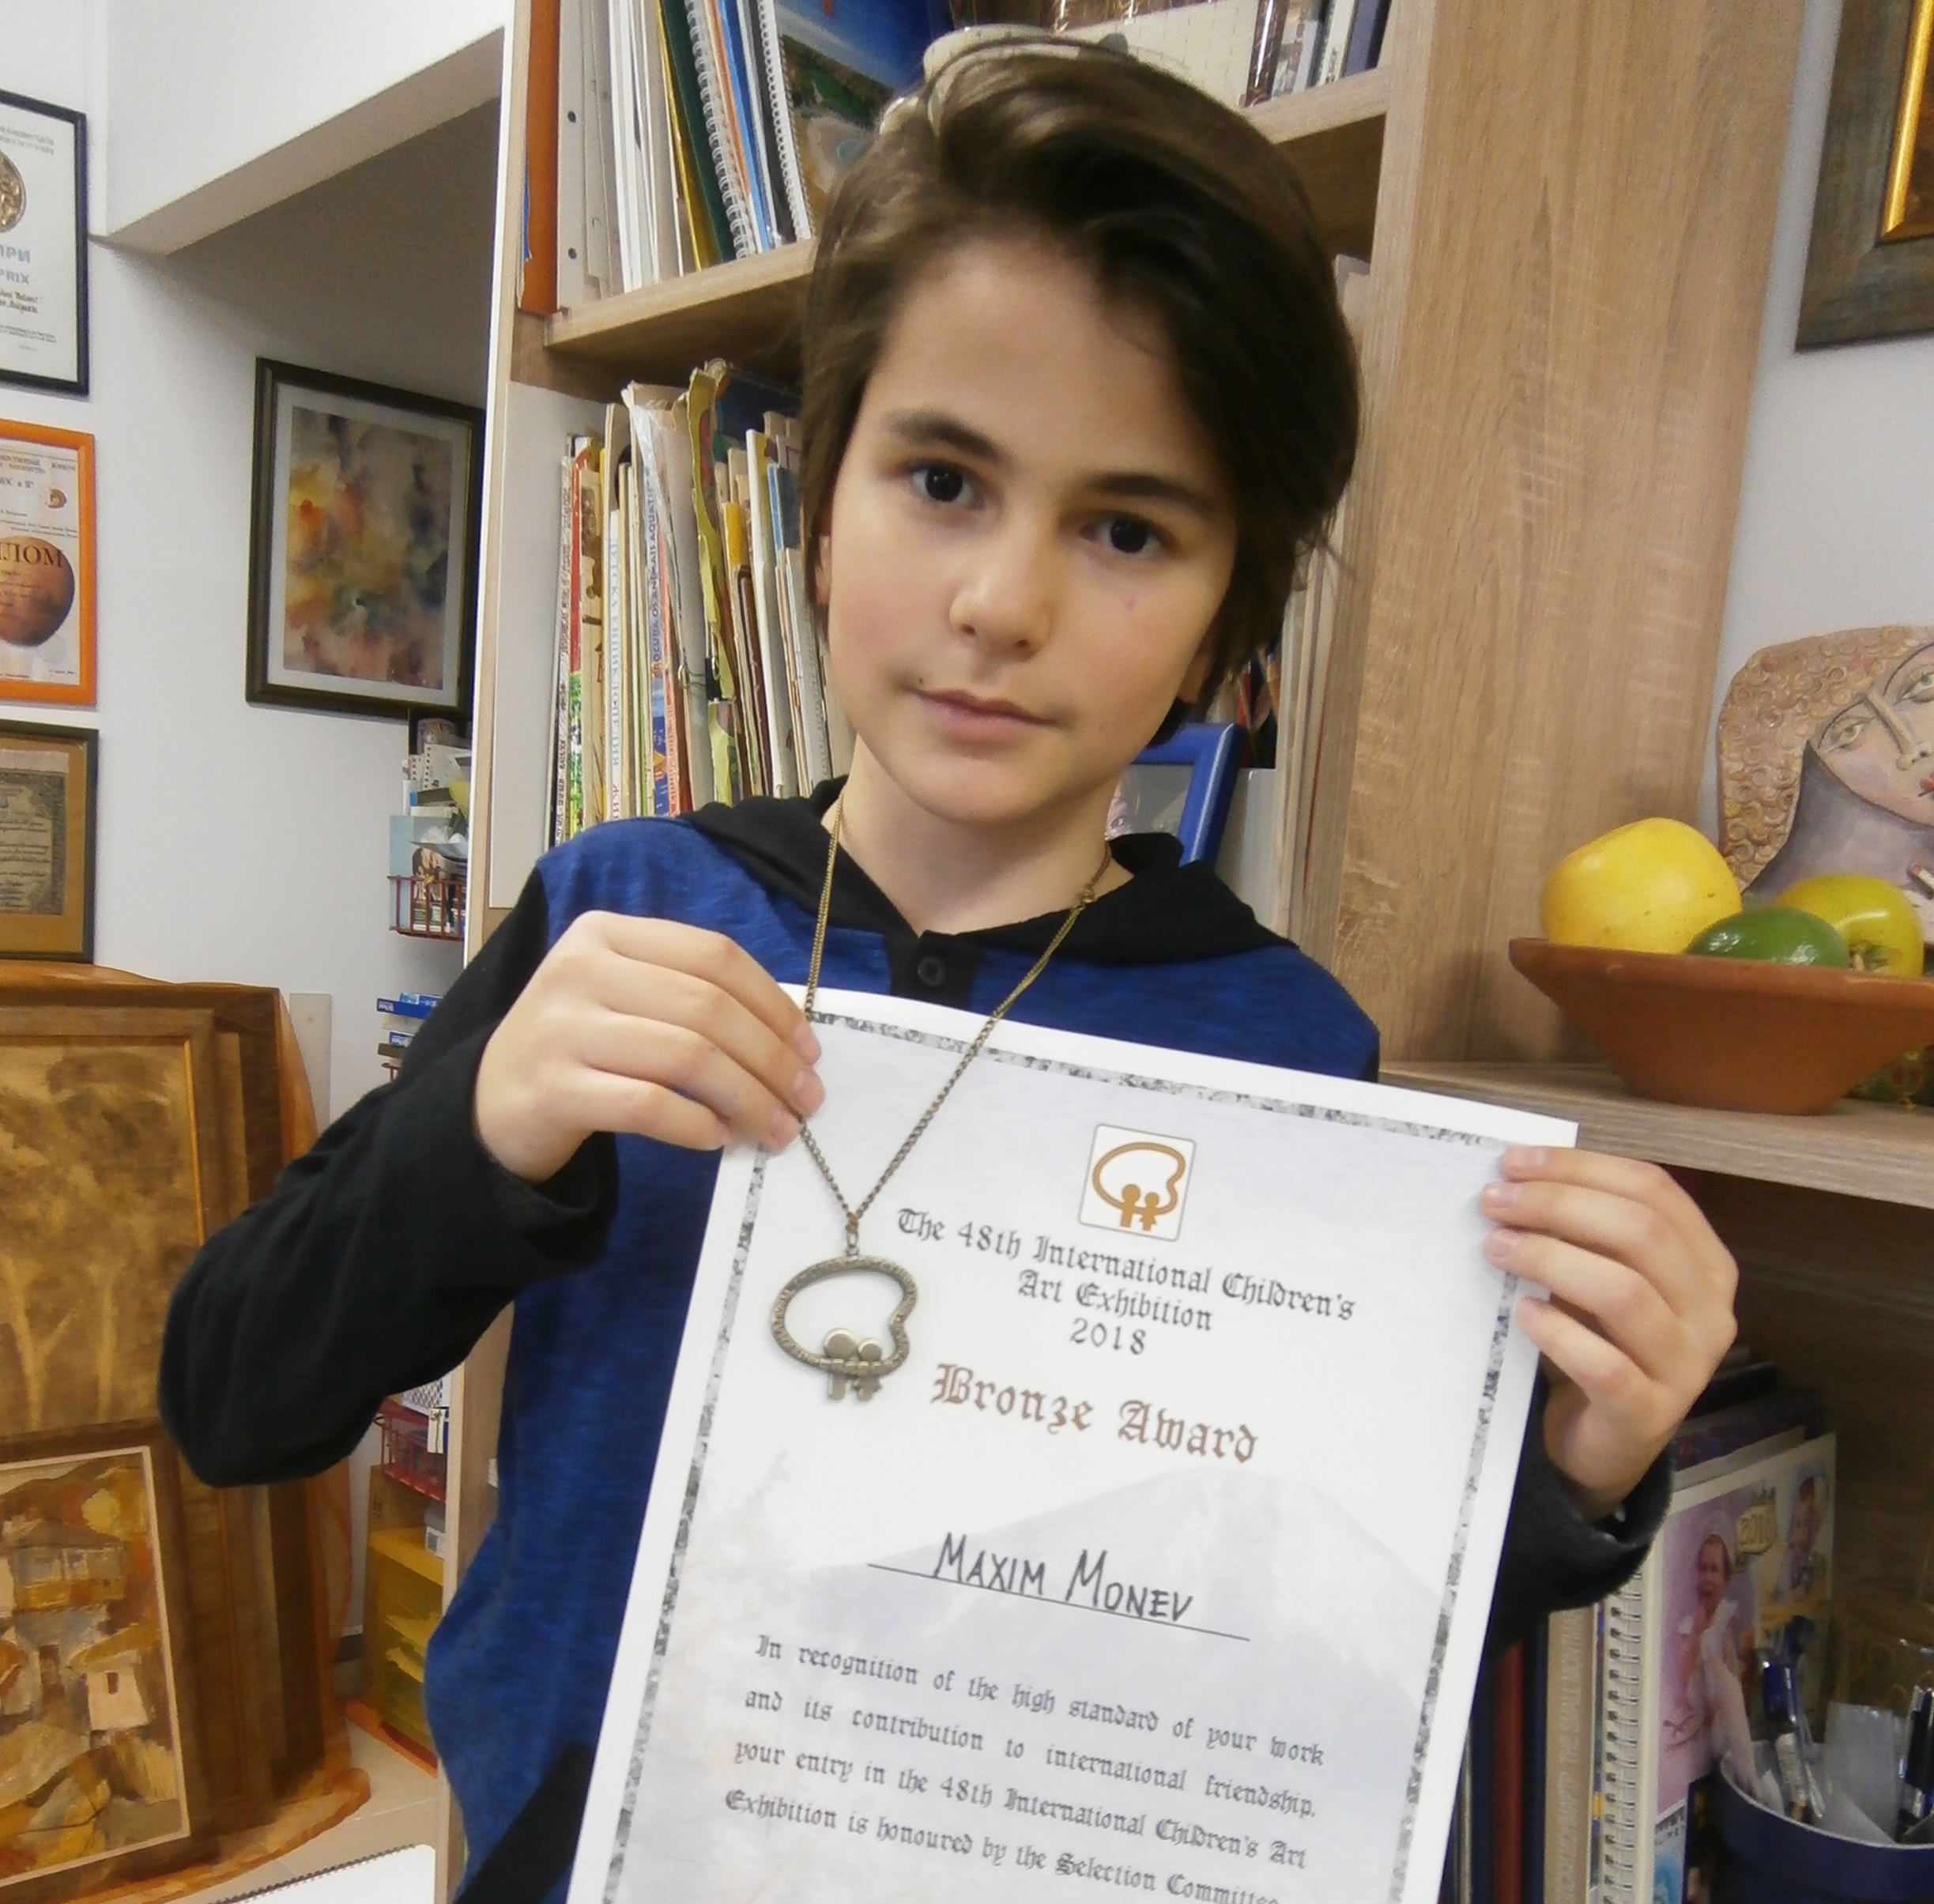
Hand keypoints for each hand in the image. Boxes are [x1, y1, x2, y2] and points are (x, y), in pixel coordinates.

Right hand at [474, 912, 823, 1181]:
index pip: (713, 956)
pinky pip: (646, 1104)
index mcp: (607, 932)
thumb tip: (791, 1042)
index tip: (809, 1049)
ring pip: (685, 1055)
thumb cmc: (581, 1046)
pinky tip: (718, 1138)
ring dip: (746, 1098)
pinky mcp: (553, 1089)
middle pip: (707, 1007)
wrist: (490, 1102)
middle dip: (770, 1059)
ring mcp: (562, 1027)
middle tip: (805, 1100)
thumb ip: (690, 998)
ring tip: (776, 1129)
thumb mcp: (625, 997)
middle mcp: (581, 969)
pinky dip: (694, 1123)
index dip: (772, 1003)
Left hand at [1479, 1148, 1737, 1520]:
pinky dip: (1557, 1332)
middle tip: (1495, 1202)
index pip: (1654, 1191)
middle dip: (1558, 1205)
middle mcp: (1710, 1312)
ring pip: (1624, 1293)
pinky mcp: (1649, 1415)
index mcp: (1705, 1264)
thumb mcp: (1599, 1276)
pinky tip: (1522, 1313)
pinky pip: (1605, 1365)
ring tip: (1497, 1248)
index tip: (1516, 1161)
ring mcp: (1687, 1367)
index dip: (1582, 1168)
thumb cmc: (1598, 1341)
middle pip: (1640, 1233)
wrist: (1602, 1441)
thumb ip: (1582, 1231)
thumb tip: (1518, 1176)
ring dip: (1550, 1259)